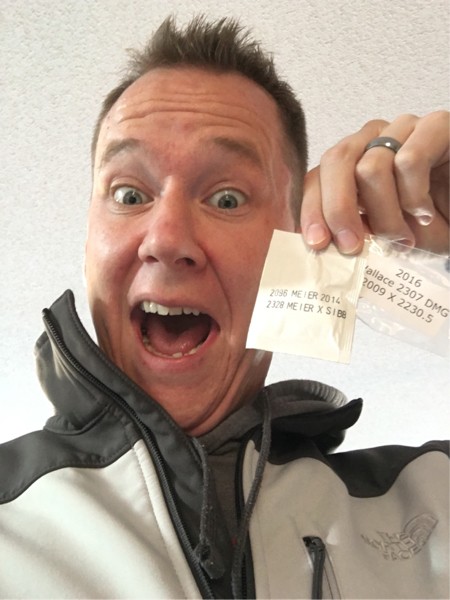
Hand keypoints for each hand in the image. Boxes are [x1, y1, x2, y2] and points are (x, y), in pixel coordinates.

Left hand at [300, 111, 448, 254]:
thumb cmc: (427, 227)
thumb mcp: (382, 237)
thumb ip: (353, 233)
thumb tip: (323, 244)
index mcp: (351, 165)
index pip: (316, 178)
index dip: (312, 210)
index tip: (317, 243)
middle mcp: (371, 140)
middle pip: (335, 162)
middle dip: (338, 210)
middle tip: (352, 246)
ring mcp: (403, 129)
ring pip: (371, 167)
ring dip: (385, 215)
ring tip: (402, 239)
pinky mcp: (437, 126)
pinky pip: (409, 161)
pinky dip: (414, 197)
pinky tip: (424, 214)